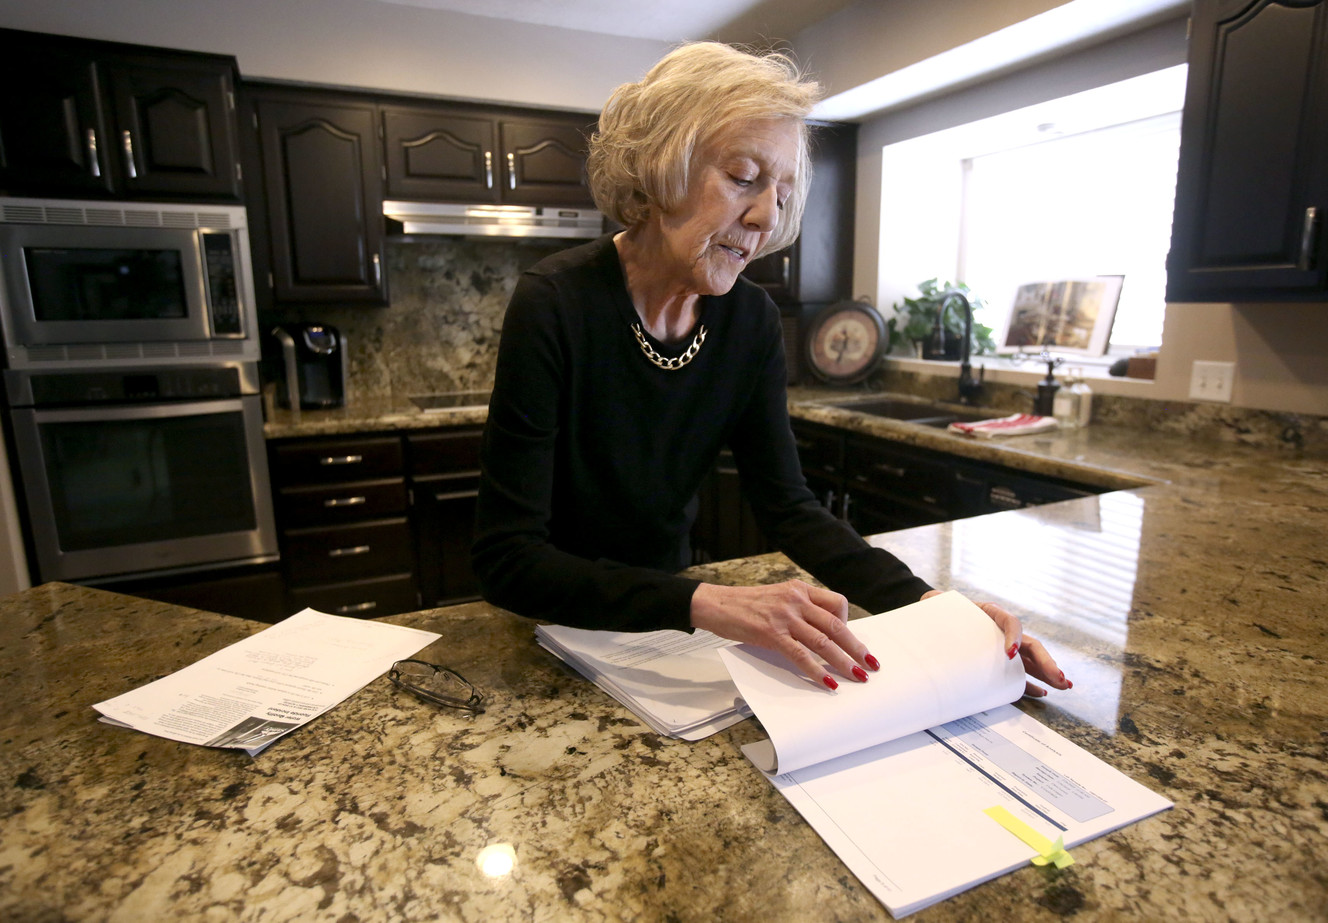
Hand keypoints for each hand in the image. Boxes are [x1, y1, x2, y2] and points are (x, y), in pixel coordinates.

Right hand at [690, 580, 877, 688]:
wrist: (714, 603)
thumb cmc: (743, 603)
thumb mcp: (777, 597)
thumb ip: (798, 610)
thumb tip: (818, 633)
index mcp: (799, 589)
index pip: (836, 603)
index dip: (848, 623)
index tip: (850, 639)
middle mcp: (796, 600)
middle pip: (836, 625)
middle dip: (856, 647)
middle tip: (871, 663)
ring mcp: (785, 617)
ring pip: (824, 642)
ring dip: (844, 661)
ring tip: (857, 676)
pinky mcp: (772, 634)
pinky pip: (801, 655)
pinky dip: (817, 671)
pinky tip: (827, 682)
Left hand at [921, 590, 1070, 697]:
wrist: (939, 617)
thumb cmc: (942, 610)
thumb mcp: (938, 603)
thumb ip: (934, 600)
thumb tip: (928, 599)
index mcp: (991, 613)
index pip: (1010, 622)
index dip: (1013, 636)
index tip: (1009, 654)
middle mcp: (1003, 630)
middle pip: (1029, 645)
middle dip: (1046, 662)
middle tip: (1058, 678)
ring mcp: (1004, 647)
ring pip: (1031, 660)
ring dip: (1048, 673)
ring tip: (1064, 685)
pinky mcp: (1000, 662)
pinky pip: (1019, 674)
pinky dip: (1030, 683)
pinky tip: (1043, 692)